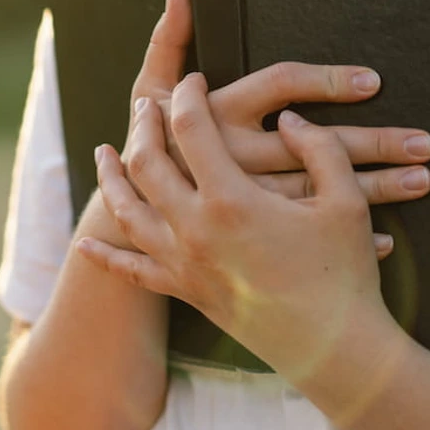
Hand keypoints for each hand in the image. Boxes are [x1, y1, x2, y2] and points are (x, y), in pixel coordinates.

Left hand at [81, 74, 399, 383]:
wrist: (335, 350)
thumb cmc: (345, 273)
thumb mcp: (345, 200)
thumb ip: (319, 147)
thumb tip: (289, 118)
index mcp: (231, 200)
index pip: (190, 128)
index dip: (188, 95)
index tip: (193, 79)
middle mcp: (195, 229)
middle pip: (147, 163)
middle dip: (144, 127)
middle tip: (146, 105)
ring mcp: (184, 264)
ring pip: (127, 212)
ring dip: (111, 178)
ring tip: (103, 152)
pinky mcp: (186, 293)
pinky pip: (132, 272)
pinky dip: (105, 256)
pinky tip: (85, 245)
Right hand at [127, 0, 429, 224]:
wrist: (127, 223)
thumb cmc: (146, 145)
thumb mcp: (148, 91)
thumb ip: (168, 41)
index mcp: (217, 117)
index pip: (280, 87)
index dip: (327, 80)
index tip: (373, 81)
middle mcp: (235, 160)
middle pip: (315, 146)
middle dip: (372, 143)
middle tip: (423, 143)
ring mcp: (246, 204)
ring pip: (320, 193)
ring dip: (374, 189)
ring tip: (421, 178)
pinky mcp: (254, 236)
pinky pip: (307, 239)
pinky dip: (344, 239)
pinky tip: (387, 237)